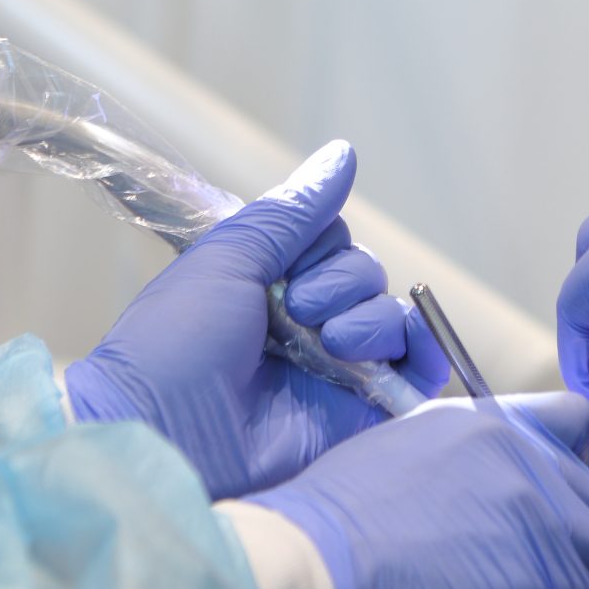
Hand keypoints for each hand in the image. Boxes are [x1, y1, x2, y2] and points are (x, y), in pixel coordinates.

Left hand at [66, 142, 448, 499]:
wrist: (164, 435)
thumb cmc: (176, 345)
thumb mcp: (228, 259)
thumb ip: (292, 212)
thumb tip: (344, 153)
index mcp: (267, 282)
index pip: (332, 240)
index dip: (322, 248)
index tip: (287, 270)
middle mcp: (303, 322)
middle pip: (366, 274)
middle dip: (343, 284)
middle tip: (300, 311)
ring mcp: (333, 369)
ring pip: (391, 317)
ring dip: (371, 320)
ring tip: (333, 344)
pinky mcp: (358, 414)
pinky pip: (416, 372)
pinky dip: (424, 354)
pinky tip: (407, 353)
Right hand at [249, 393, 588, 588]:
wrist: (307, 567)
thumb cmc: (327, 532)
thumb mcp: (396, 460)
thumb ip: (455, 472)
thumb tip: (479, 513)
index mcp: (479, 419)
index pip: (570, 421)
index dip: (584, 469)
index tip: (587, 508)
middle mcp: (519, 450)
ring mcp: (538, 507)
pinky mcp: (545, 570)